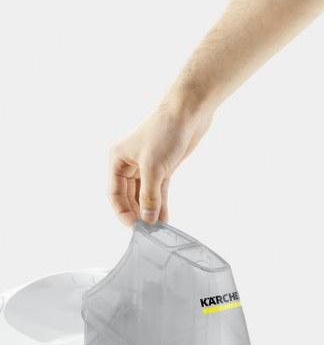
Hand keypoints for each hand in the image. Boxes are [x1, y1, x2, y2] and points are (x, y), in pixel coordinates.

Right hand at [110, 93, 212, 225]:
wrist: (188, 112)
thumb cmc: (164, 132)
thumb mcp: (153, 168)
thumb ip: (149, 196)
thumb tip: (148, 220)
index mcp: (117, 161)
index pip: (114, 195)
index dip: (123, 212)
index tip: (135, 227)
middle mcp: (128, 165)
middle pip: (129, 198)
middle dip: (137, 214)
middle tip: (148, 232)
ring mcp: (146, 168)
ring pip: (144, 196)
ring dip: (150, 212)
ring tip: (158, 230)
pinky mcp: (162, 169)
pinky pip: (158, 192)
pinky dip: (161, 205)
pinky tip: (165, 220)